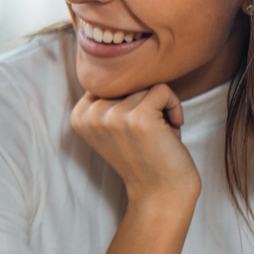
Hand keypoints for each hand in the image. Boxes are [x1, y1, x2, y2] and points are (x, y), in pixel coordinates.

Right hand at [70, 84, 201, 208]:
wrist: (161, 194)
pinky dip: (175, 108)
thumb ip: (109, 98)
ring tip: (158, 135)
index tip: (133, 128)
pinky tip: (171, 132)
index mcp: (78, 115)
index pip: (111, 82)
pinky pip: (163, 90)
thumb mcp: (114, 125)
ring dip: (160, 108)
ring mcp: (113, 116)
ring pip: (146, 85)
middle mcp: (91, 115)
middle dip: (145, 104)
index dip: (129, 101)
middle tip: (148, 134)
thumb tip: (123, 59)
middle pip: (128, 81)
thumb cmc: (145, 157)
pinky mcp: (139, 117)